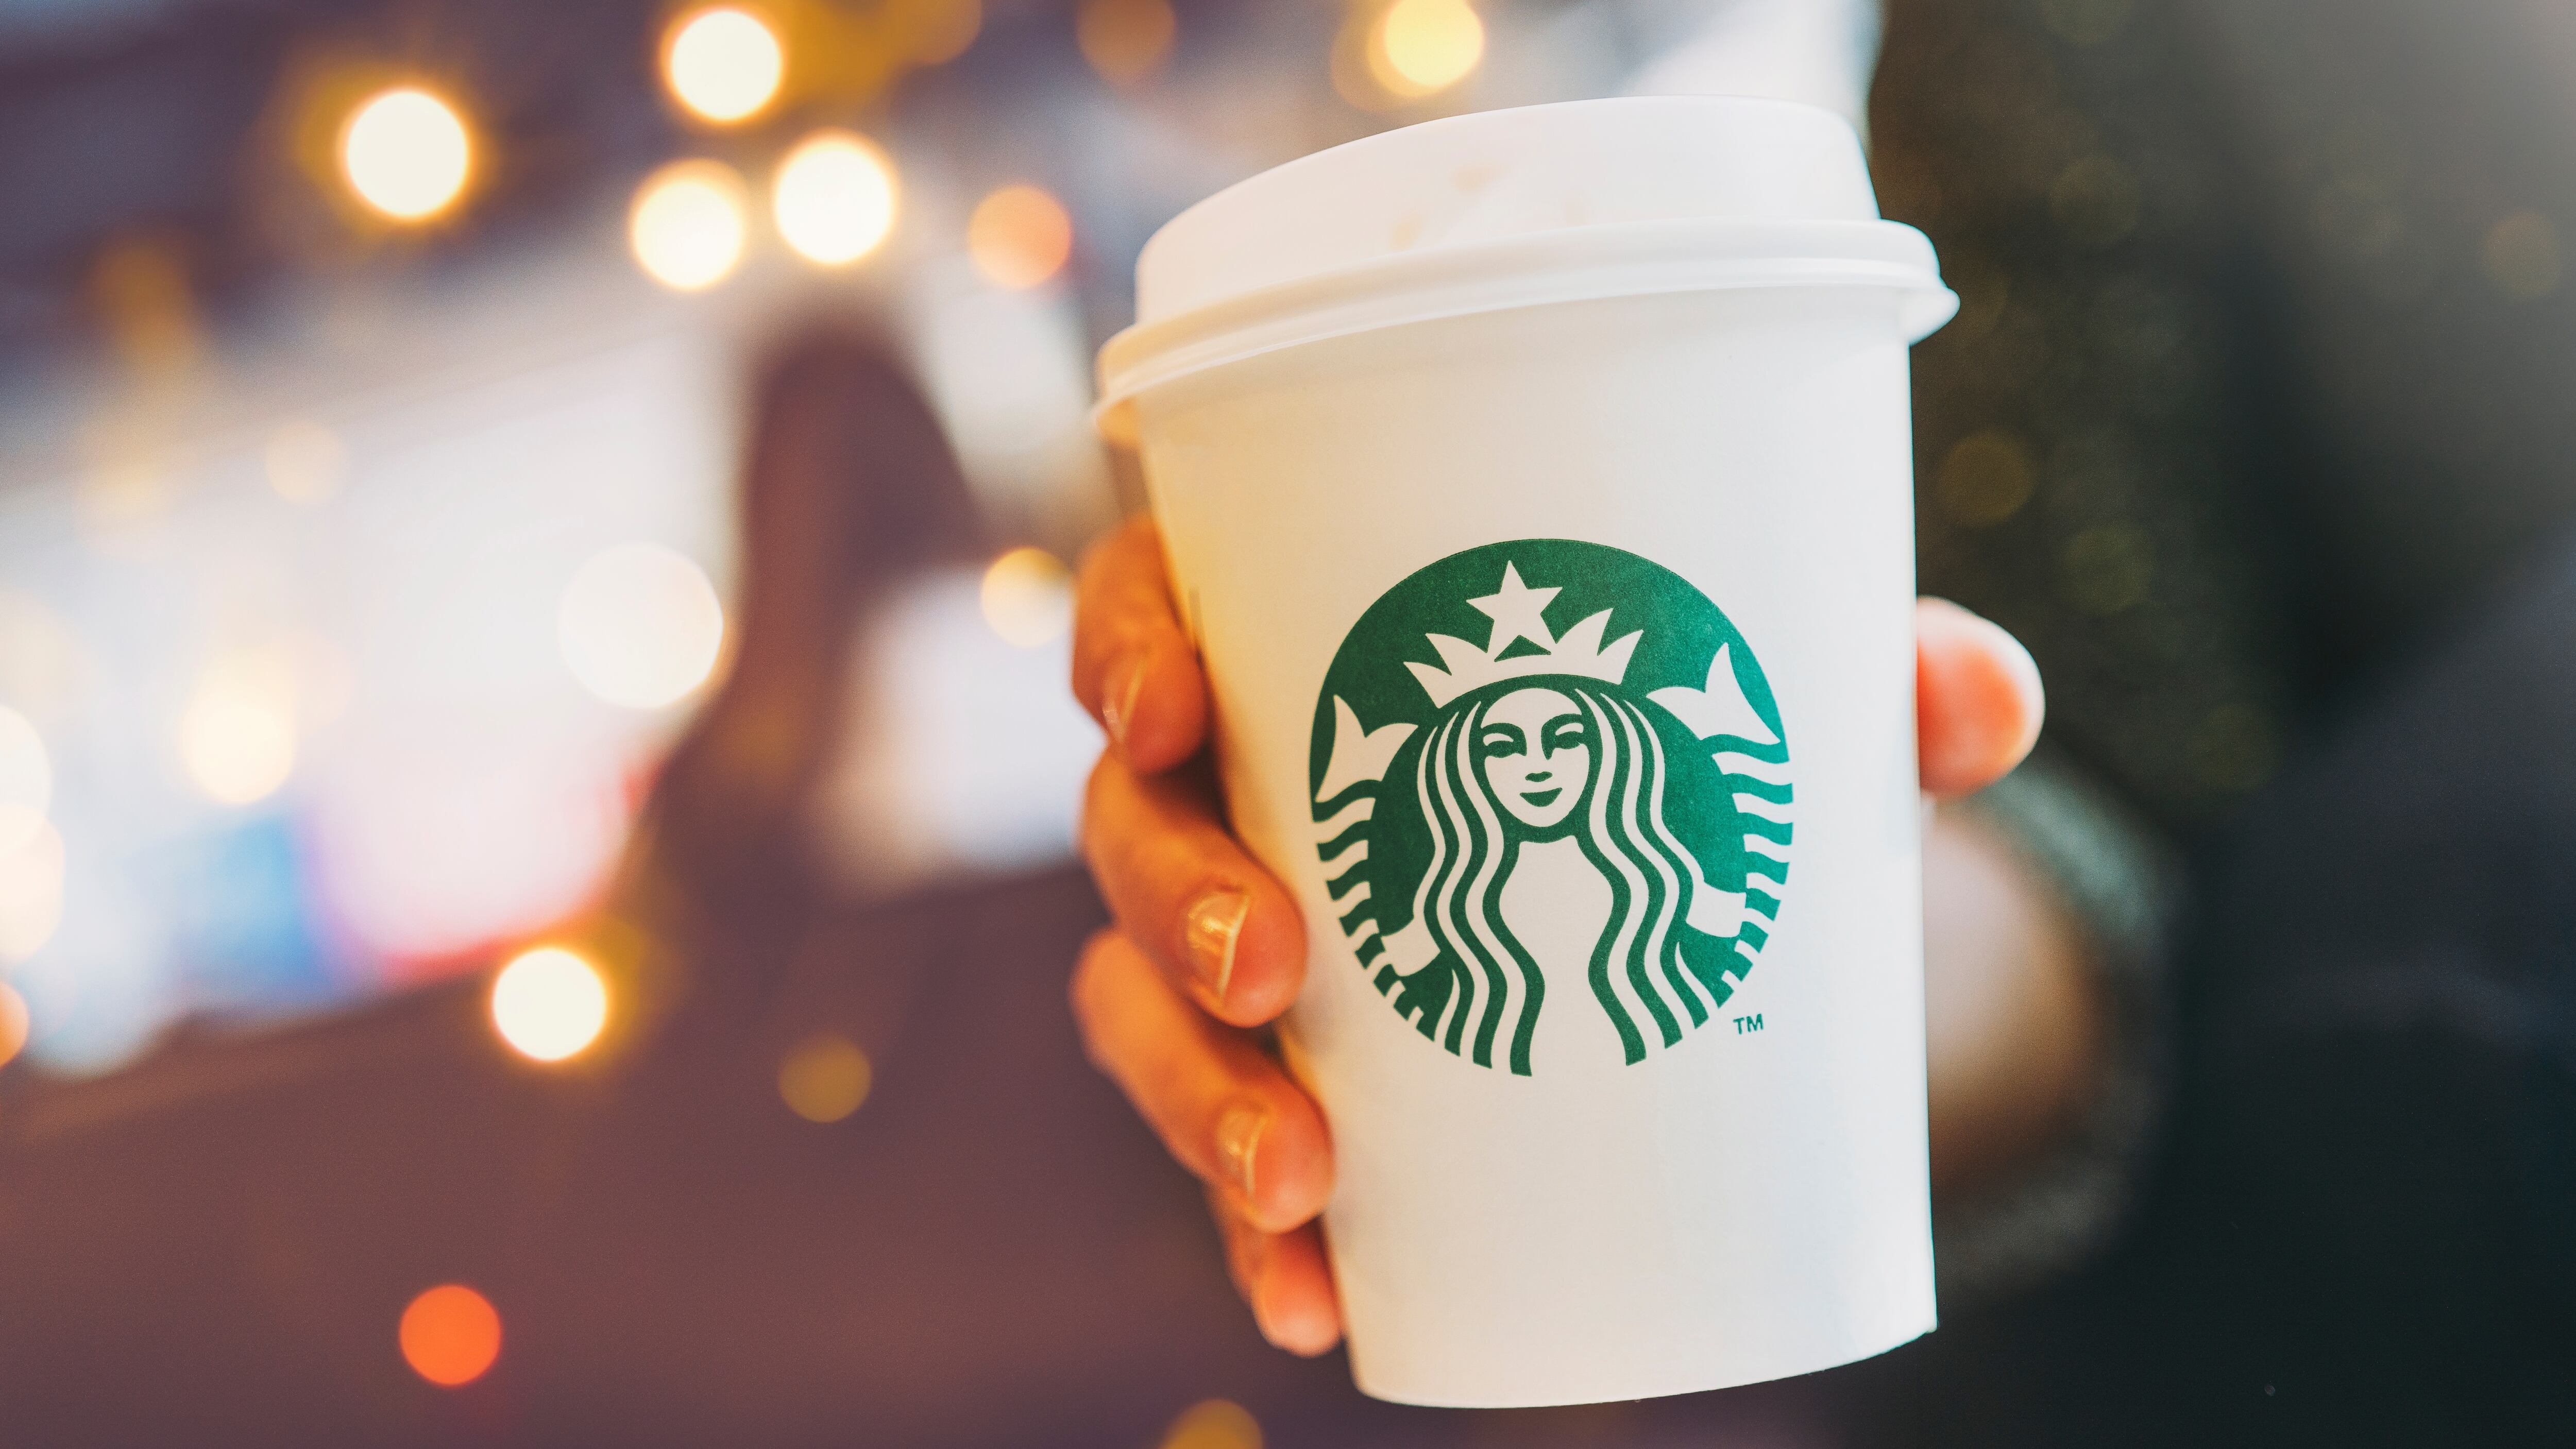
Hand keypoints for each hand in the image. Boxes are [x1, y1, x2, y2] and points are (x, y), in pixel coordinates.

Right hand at [1068, 517, 2045, 1354]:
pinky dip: (1258, 1238)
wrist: (1695, 905)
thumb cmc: (1683, 752)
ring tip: (1297, 1177)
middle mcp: (1232, 796)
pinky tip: (1313, 1301)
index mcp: (1296, 649)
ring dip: (1195, 1097)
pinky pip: (1228, 1156)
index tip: (1173, 705)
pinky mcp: (1281, 1083)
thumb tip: (1981, 696)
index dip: (1121, 646)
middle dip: (1173, 903)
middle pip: (1127, 827)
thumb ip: (1881, 682)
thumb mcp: (1774, 706)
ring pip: (1143, 1008)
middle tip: (1273, 968)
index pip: (1147, 610)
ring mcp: (1235, 950)